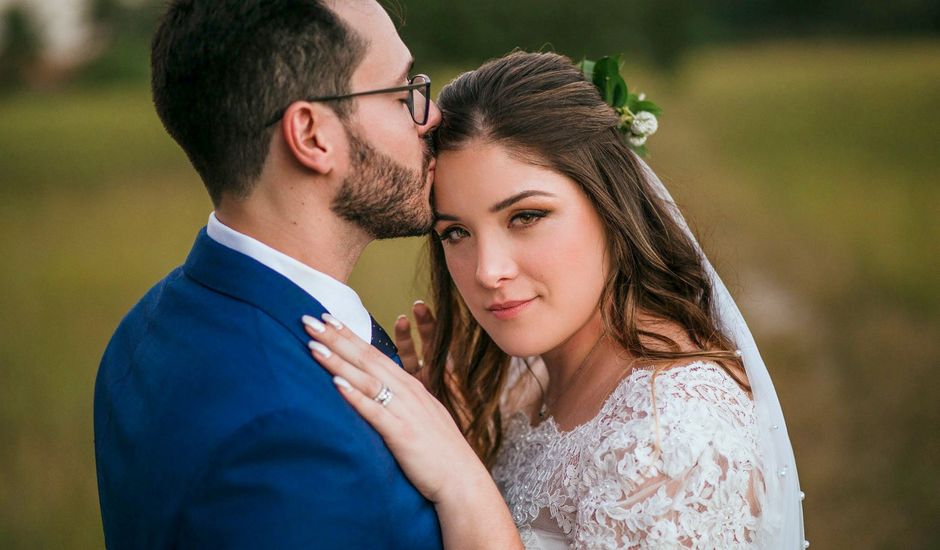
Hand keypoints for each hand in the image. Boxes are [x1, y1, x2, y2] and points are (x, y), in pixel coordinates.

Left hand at [301, 313, 488, 504]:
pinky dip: (355, 396)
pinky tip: (336, 384)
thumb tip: (374, 392)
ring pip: (366, 379)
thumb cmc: (438, 450)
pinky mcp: (402, 434)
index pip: (373, 353)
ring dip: (338, 361)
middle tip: (308, 319)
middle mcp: (406, 391)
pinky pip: (375, 412)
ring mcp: (404, 411)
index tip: (325, 317)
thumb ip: (399, 400)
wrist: (461, 478)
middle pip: (365, 358)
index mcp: (410, 385)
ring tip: (313, 345)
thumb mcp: (420, 415)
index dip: (348, 334)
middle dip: (336, 337)